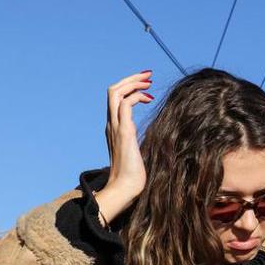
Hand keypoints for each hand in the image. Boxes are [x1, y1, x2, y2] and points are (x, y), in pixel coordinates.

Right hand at [93, 71, 153, 224]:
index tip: (147, 87)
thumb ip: (139, 142)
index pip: (116, 99)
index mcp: (114, 128)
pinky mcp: (123, 132)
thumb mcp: (138, 152)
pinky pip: (125, 104)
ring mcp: (115, 127)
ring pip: (115, 92)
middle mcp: (111, 124)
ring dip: (133, 82)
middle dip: (131, 79)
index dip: (130, 88)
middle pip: (113, 90)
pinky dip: (136, 95)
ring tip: (149, 82)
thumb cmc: (133, 176)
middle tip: (148, 76)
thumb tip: (153, 139)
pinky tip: (149, 99)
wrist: (125, 188)